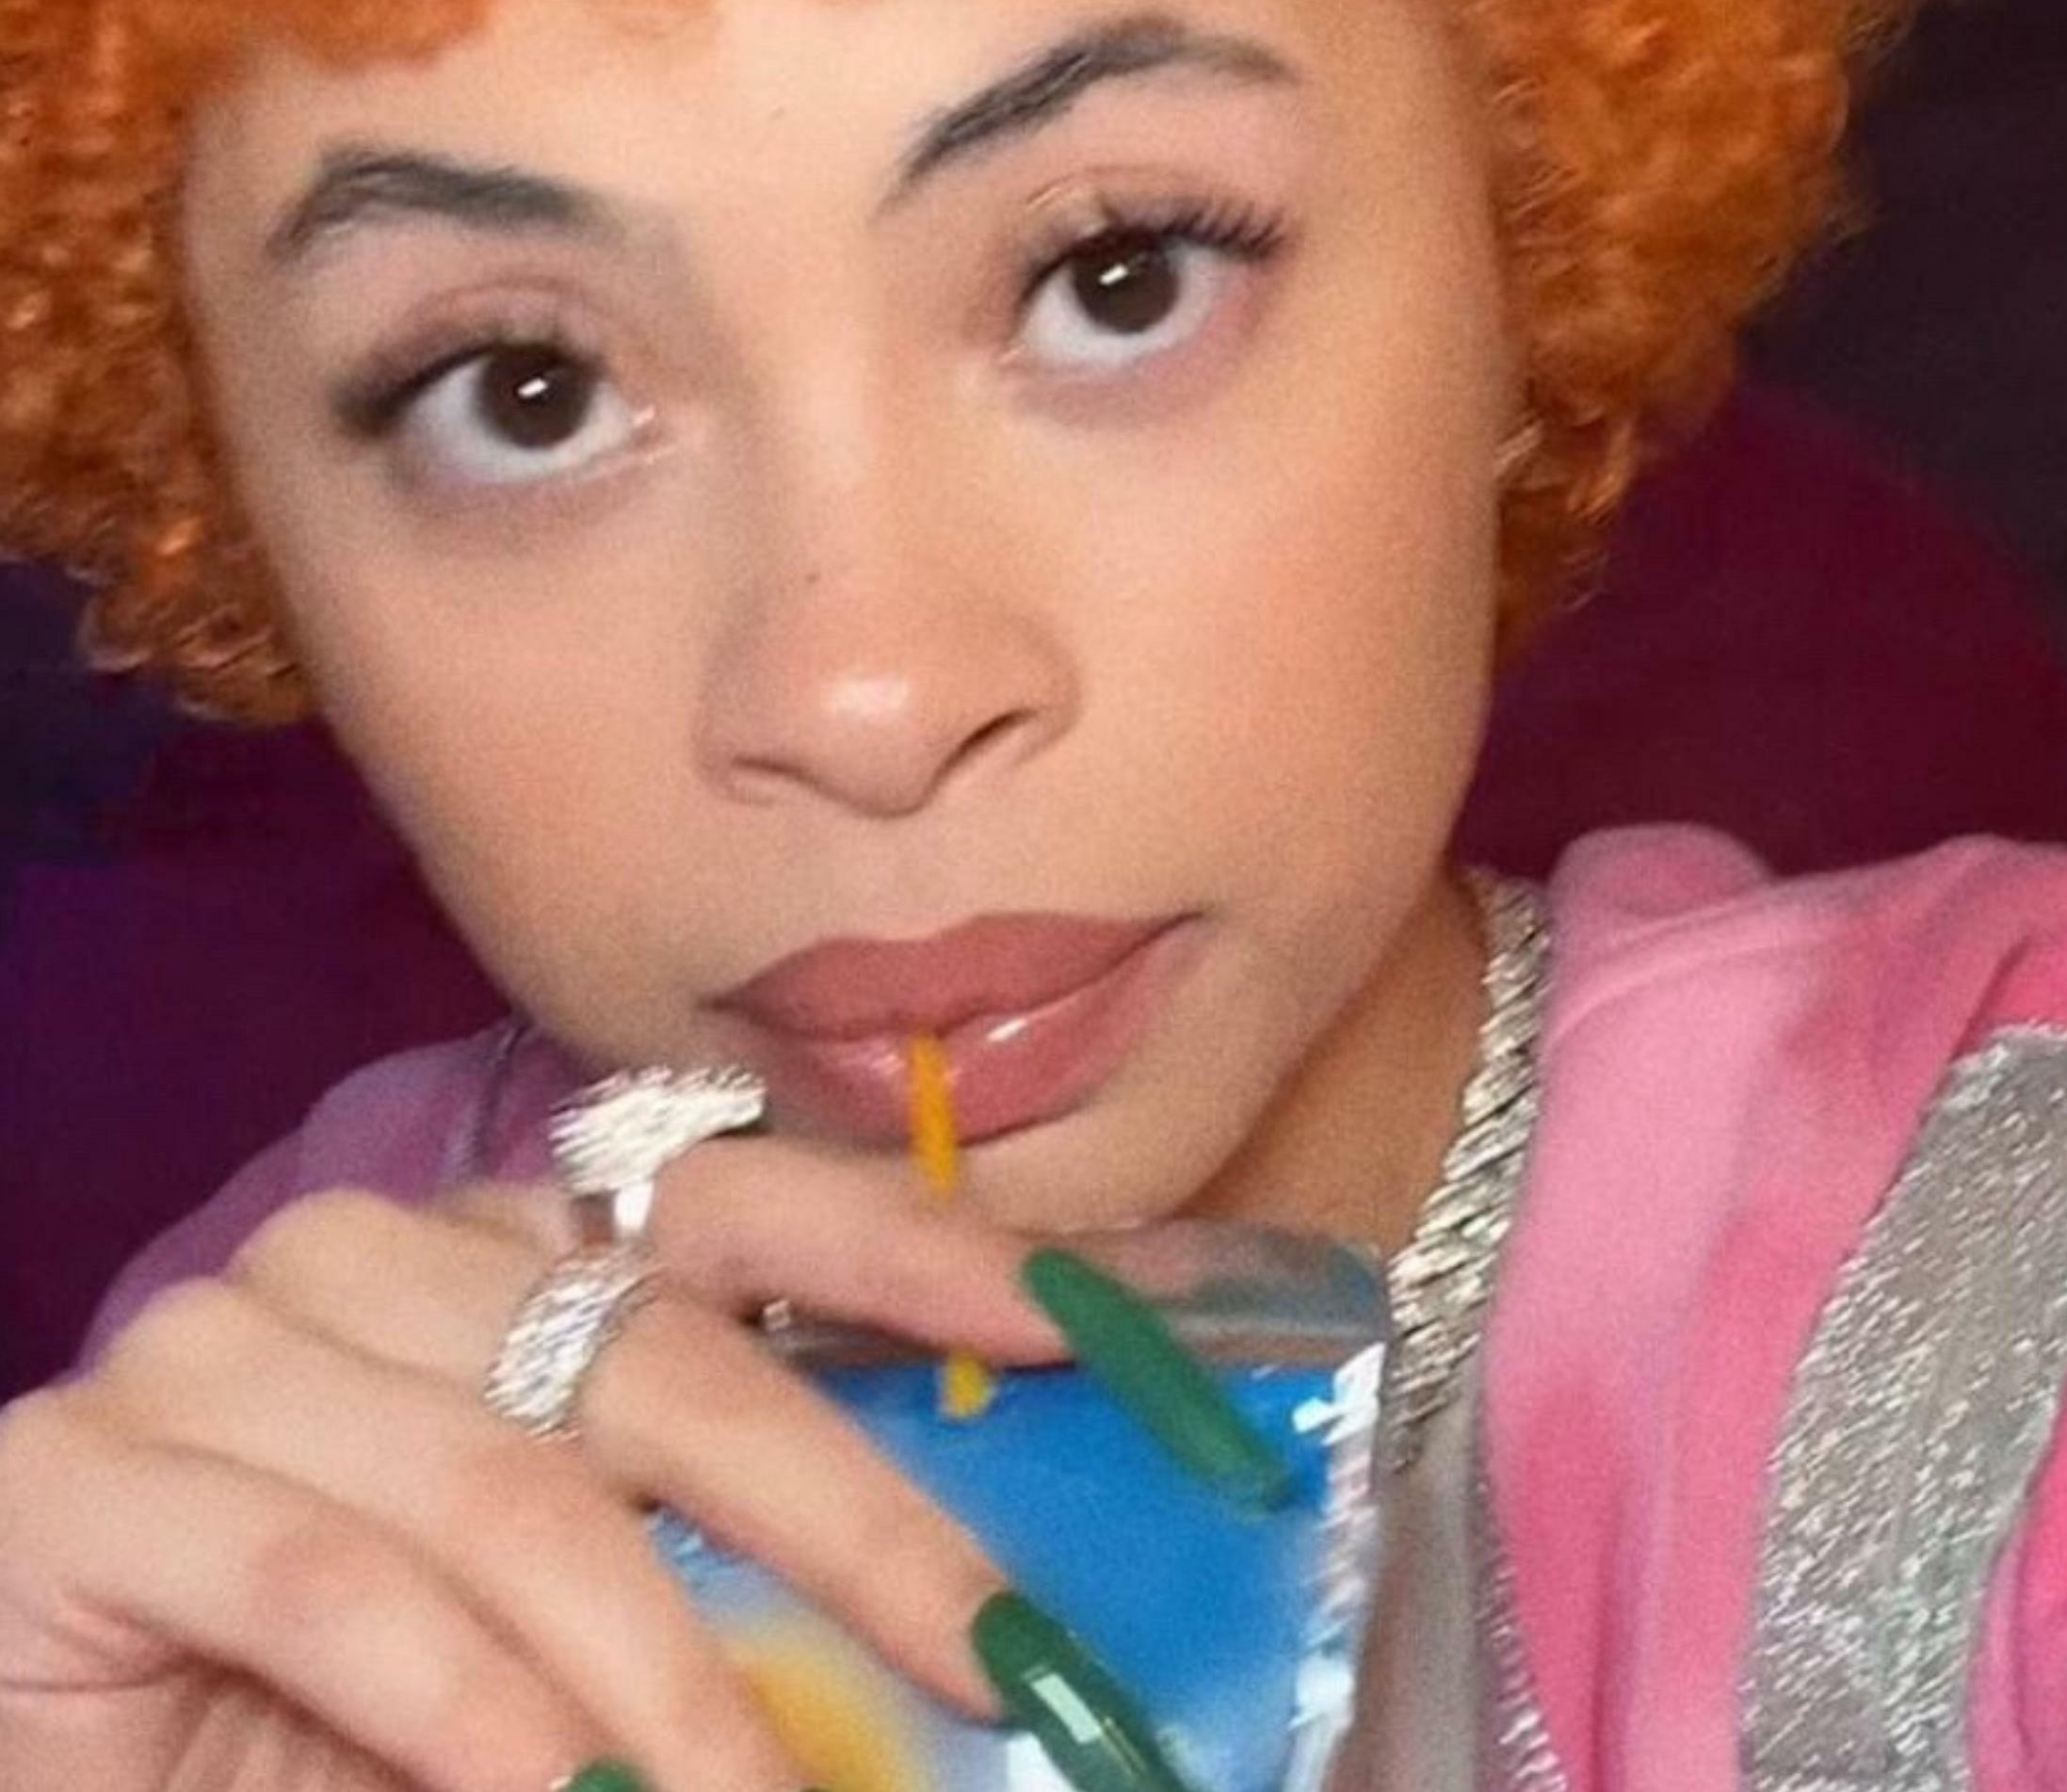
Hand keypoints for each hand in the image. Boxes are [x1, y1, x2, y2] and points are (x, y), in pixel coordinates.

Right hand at [0, 1138, 1071, 1791]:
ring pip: (516, 1494)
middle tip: (1003, 1659)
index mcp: (506, 1248)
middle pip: (666, 1358)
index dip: (923, 1251)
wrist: (69, 1767)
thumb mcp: (580, 1619)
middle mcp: (374, 1256)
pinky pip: (339, 1592)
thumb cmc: (334, 1715)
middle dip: (859, 1524)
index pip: (748, 1205)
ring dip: (672, 1685)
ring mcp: (221, 1348)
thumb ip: (727, 1576)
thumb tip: (975, 1614)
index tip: (1091, 1327)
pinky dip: (480, 1720)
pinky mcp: (83, 1482)